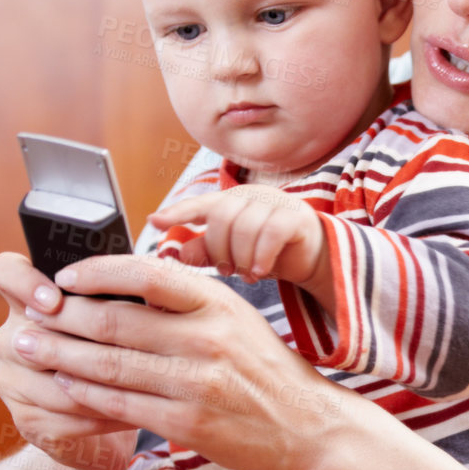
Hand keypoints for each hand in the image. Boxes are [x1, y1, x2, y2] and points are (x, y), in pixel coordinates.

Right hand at [0, 251, 138, 469]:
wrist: (106, 418)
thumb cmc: (117, 353)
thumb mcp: (119, 320)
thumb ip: (119, 299)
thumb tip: (144, 289)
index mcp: (26, 301)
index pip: (6, 272)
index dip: (24, 282)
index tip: (54, 299)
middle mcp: (10, 339)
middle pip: (33, 337)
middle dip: (82, 347)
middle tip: (129, 351)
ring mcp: (12, 382)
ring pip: (56, 383)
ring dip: (104, 387)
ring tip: (147, 386)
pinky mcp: (27, 420)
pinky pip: (66, 419)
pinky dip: (104, 416)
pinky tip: (135, 414)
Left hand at [12, 253, 349, 469]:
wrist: (307, 429)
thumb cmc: (264, 371)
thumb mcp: (235, 319)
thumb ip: (187, 299)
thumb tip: (128, 276)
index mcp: (217, 303)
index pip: (146, 274)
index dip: (96, 272)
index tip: (63, 277)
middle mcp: (206, 338)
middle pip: (115, 322)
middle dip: (61, 319)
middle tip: (28, 317)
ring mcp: (196, 383)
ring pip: (109, 365)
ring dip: (60, 357)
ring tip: (30, 349)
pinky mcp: (187, 423)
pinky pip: (122, 404)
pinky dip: (86, 394)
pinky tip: (65, 386)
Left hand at [150, 186, 328, 296]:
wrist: (314, 257)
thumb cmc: (269, 253)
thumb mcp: (232, 254)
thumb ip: (204, 252)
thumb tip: (173, 254)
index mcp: (232, 201)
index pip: (199, 203)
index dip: (177, 212)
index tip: (154, 221)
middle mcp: (251, 195)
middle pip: (221, 216)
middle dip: (219, 248)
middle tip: (227, 270)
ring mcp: (275, 203)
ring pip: (245, 226)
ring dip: (242, 257)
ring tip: (247, 274)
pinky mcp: (296, 216)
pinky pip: (271, 233)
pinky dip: (262, 256)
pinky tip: (261, 271)